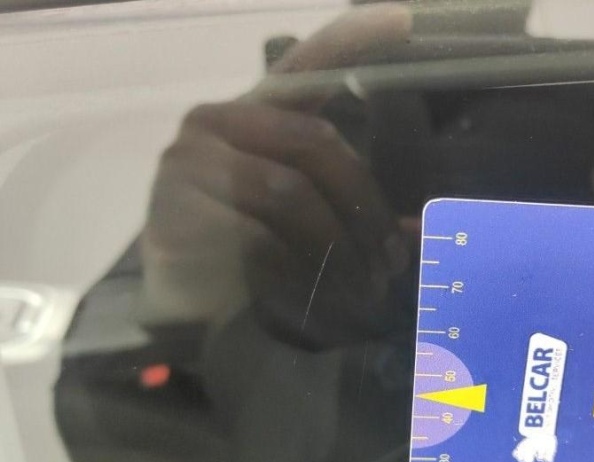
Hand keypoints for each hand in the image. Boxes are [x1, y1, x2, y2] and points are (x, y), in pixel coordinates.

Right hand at [140, 4, 416, 348]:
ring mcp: (190, 160)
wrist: (182, 301)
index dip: (353, 39)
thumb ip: (349, 210)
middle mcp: (216, 121)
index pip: (305, 66)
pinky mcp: (175, 207)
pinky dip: (296, 272)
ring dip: (338, 249)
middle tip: (389, 263)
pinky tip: (310, 297)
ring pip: (292, 194)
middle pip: (315, 144)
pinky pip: (259, 237)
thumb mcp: (304, 223)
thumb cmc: (249, 253)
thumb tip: (417, 231)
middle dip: (364, 208)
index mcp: (254, 115)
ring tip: (361, 291)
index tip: (405, 19)